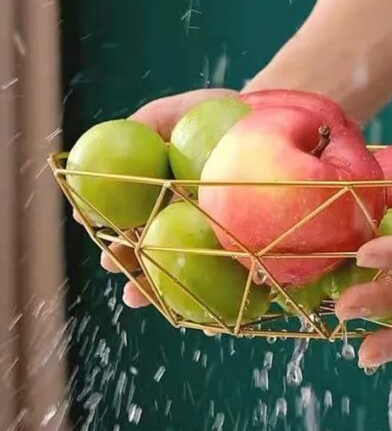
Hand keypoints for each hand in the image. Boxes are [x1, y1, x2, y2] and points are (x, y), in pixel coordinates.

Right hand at [73, 88, 236, 307]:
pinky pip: (240, 275)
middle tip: (133, 294)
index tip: (108, 258)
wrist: (268, 112)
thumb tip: (84, 171)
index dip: (120, 249)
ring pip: (199, 275)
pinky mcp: (255, 244)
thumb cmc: (213, 113)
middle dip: (145, 283)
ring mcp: (221, 236)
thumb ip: (131, 137)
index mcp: (163, 202)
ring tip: (173, 316)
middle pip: (164, 260)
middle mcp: (188, 223)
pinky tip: (219, 318)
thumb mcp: (168, 115)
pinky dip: (229, 299)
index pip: (136, 233)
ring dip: (183, 299)